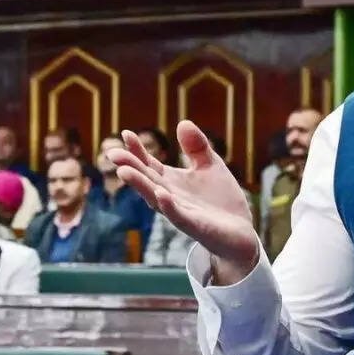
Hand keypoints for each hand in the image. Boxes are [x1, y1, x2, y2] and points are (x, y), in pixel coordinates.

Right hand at [108, 121, 259, 279]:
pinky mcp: (195, 226)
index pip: (149, 164)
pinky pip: (179, 216)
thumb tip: (182, 122)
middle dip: (130, 168)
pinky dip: (169, 207)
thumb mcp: (211, 165)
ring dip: (140, 186)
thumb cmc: (221, 199)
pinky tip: (161, 195)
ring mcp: (181, 212)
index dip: (137, 150)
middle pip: (147, 180)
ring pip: (156, 198)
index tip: (126, 133)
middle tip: (113, 154)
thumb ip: (197, 146)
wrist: (240, 232)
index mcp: (171, 181)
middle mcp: (170, 196)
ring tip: (124, 172)